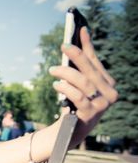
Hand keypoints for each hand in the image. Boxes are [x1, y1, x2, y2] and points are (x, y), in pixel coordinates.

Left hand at [49, 26, 117, 147]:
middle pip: (90, 69)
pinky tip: (56, 84)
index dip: (87, 45)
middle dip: (77, 55)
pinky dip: (65, 88)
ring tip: (52, 69)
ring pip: (83, 82)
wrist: (70, 132)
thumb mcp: (78, 84)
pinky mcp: (90, 115)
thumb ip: (80, 65)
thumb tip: (79, 37)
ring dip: (65, 73)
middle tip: (63, 45)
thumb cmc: (74, 104)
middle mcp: (110, 94)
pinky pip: (77, 96)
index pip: (95, 61)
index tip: (80, 30)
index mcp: (108, 83)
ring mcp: (102, 105)